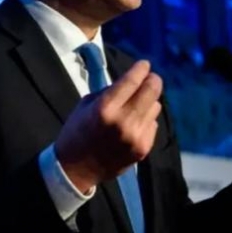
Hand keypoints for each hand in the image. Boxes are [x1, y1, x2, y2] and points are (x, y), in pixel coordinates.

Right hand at [54, 60, 162, 191]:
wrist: (76, 168)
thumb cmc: (77, 131)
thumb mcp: (85, 105)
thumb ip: (109, 92)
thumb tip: (132, 82)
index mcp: (104, 108)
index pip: (131, 81)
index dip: (141, 69)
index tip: (145, 64)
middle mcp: (123, 121)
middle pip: (151, 92)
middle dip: (153, 80)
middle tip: (152, 77)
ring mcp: (136, 137)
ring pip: (155, 107)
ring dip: (149, 101)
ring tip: (138, 104)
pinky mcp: (143, 149)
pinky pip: (153, 125)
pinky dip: (146, 120)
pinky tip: (134, 123)